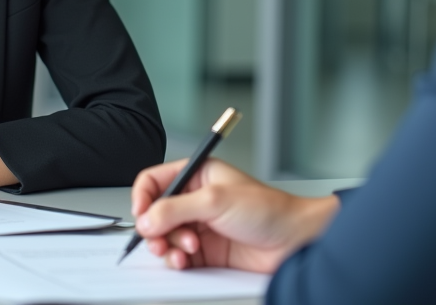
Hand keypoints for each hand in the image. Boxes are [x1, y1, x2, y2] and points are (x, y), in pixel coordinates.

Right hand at [131, 158, 338, 272]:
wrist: (294, 240)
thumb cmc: (268, 209)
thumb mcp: (216, 201)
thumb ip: (176, 209)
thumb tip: (147, 218)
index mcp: (198, 175)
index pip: (156, 181)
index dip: (143, 196)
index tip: (141, 214)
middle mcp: (195, 199)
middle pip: (156, 213)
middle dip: (156, 227)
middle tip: (161, 238)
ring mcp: (200, 226)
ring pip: (164, 237)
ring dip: (168, 245)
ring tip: (185, 249)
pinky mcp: (205, 250)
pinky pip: (177, 255)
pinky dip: (176, 259)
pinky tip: (186, 260)